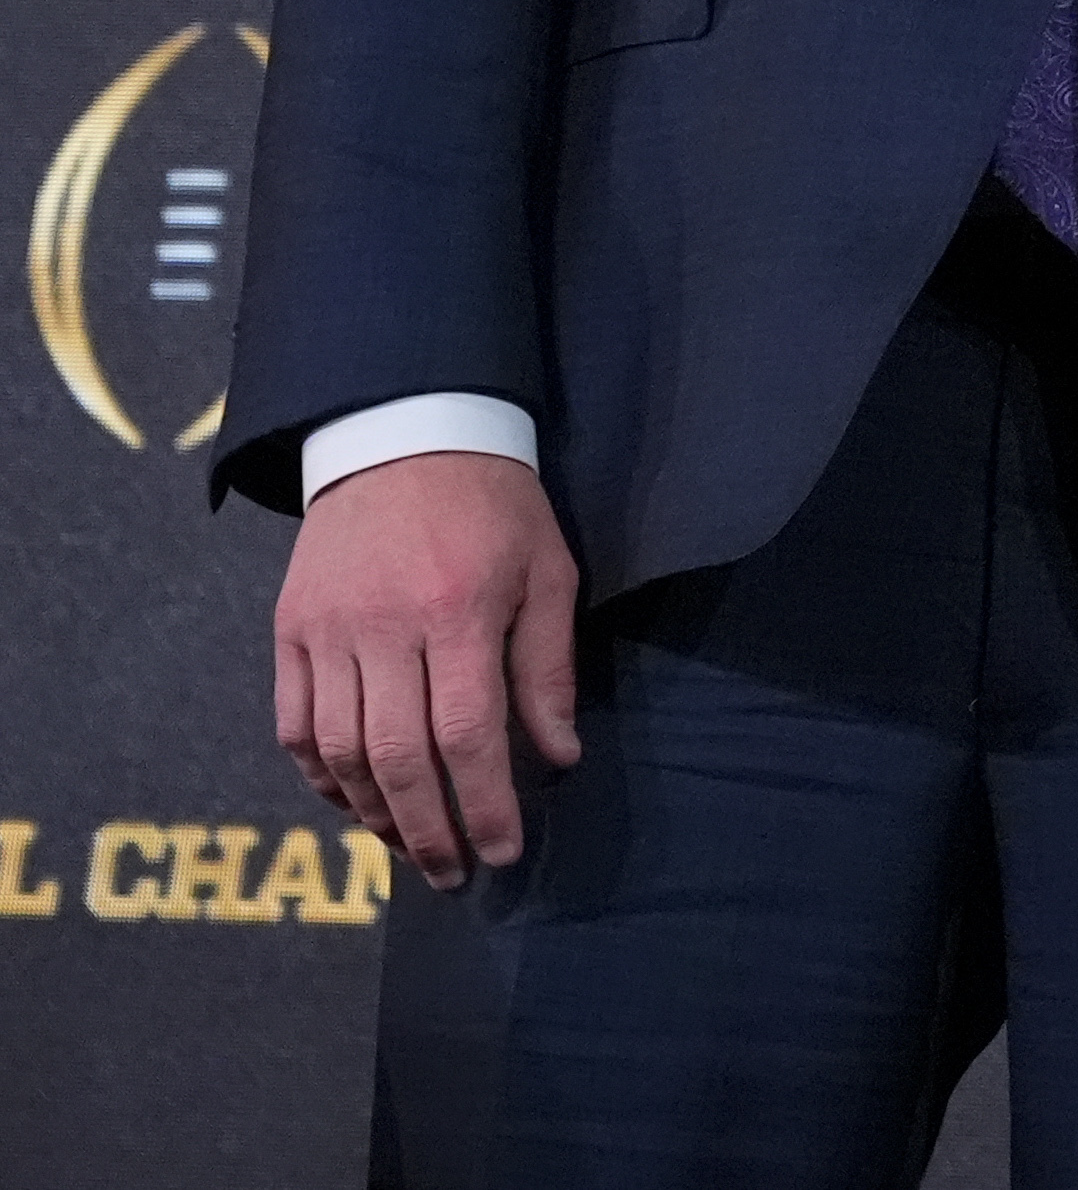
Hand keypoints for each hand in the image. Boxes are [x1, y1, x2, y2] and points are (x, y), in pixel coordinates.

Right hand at [272, 449, 580, 887]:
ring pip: (337, 753)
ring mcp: (327, 632)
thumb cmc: (494, 506)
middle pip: (397, 760)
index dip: (485, 805)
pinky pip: (294, 725)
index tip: (503, 852)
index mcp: (458, 613)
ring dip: (373, 814)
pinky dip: (321, 776)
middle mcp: (383, 629)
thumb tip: (558, 757)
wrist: (404, 434)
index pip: (468, 737)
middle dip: (428, 830)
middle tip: (453, 873)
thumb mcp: (548, 572)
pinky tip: (355, 802)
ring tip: (410, 846)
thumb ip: (548, 669)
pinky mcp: (289, 630)